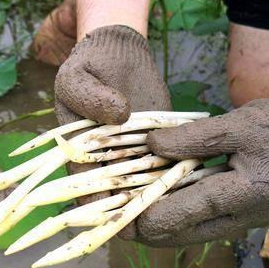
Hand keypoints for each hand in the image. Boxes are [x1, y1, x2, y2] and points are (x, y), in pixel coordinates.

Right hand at [54, 25, 171, 204]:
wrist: (119, 52)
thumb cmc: (89, 66)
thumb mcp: (76, 76)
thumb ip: (89, 96)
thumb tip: (119, 115)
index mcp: (77, 150)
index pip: (85, 183)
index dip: (98, 199)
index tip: (115, 210)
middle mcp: (105, 158)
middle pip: (117, 190)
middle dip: (131, 206)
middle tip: (150, 215)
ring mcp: (133, 152)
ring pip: (145, 182)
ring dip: (157, 194)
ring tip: (174, 203)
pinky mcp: (158, 142)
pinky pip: (166, 162)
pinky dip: (177, 172)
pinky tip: (192, 179)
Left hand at [132, 79, 268, 246]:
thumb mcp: (235, 123)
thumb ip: (192, 138)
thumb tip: (151, 146)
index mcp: (251, 191)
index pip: (197, 207)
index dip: (160, 214)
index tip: (128, 219)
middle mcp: (251, 214)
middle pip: (193, 231)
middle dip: (155, 231)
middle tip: (119, 229)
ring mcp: (250, 218)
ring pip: (199, 232)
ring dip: (166, 228)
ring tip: (131, 224)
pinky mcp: (247, 214)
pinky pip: (208, 223)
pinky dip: (183, 219)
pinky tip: (160, 211)